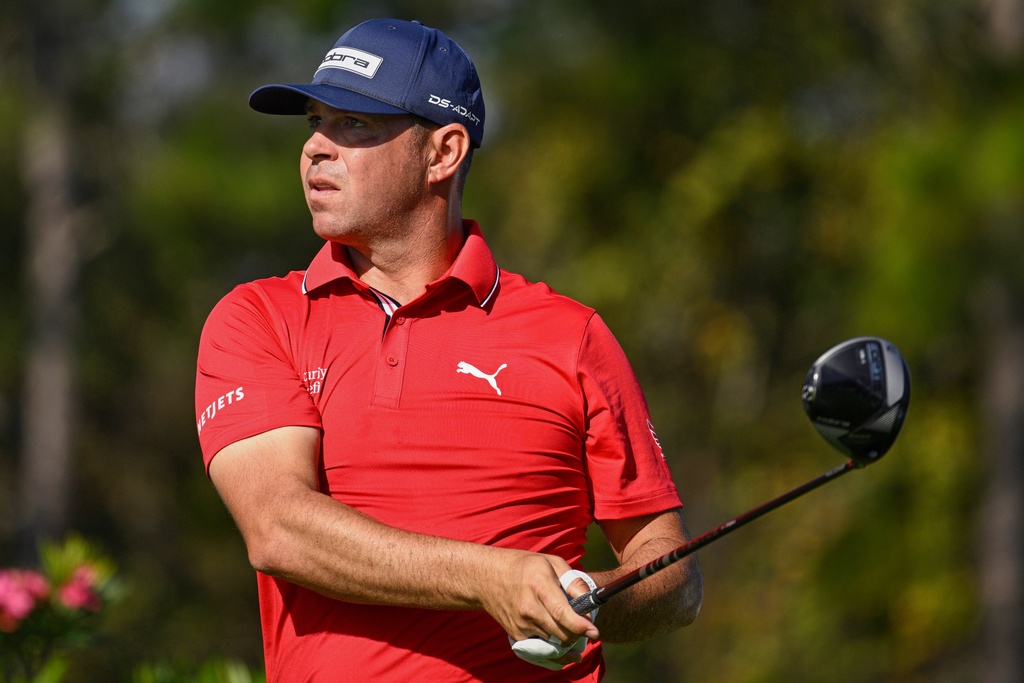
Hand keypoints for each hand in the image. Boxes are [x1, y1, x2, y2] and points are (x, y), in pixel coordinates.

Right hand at [477, 552, 598, 645]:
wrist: (487, 578)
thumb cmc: (524, 566)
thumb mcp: (551, 562)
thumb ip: (573, 581)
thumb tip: (590, 600)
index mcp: (538, 585)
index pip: (561, 612)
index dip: (580, 625)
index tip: (594, 632)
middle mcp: (528, 608)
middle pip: (561, 633)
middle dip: (578, 634)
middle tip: (585, 627)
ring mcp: (520, 625)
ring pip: (553, 644)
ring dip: (567, 641)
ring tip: (572, 630)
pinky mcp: (516, 636)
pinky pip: (541, 651)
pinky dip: (554, 649)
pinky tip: (561, 642)